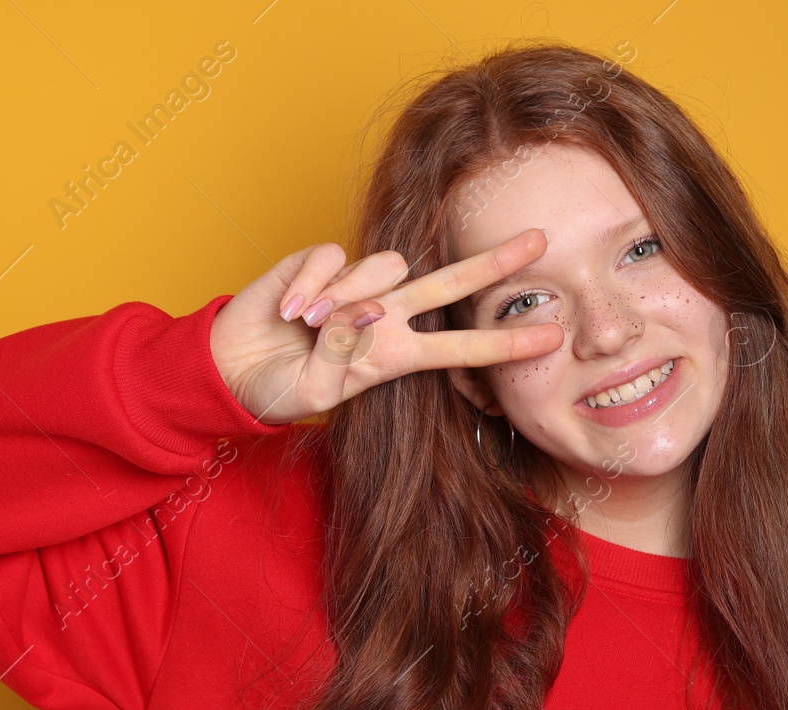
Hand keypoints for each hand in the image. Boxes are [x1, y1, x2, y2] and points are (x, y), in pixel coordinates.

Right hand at [209, 229, 563, 425]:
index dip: (504, 343)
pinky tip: (290, 310)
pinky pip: (330, 258)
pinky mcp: (319, 261)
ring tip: (310, 324)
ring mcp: (355, 285)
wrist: (235, 368)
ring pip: (383, 266)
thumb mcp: (318, 391)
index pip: (462, 348)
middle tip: (539, 240)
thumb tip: (363, 309)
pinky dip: (310, 284)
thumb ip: (343, 355)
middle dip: (493, 263)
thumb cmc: (284, 386)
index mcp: (397, 354)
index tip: (553, 337)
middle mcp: (386, 314)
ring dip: (348, 295)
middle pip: (449, 282)